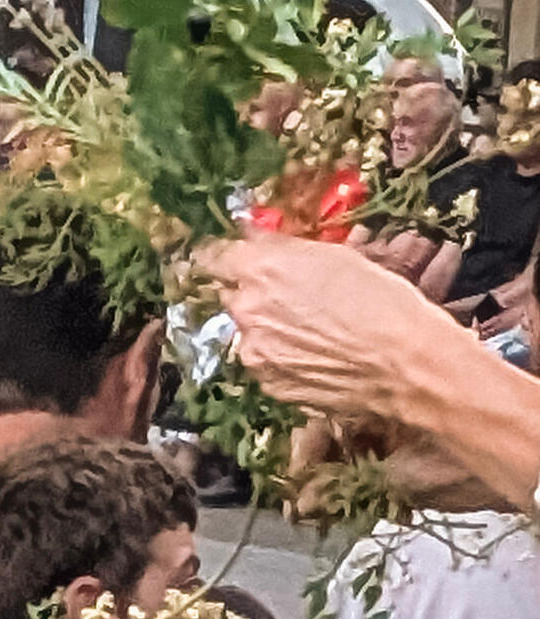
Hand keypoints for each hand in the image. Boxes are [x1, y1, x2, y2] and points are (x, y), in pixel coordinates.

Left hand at [194, 234, 456, 422]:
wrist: (405, 363)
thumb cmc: (382, 300)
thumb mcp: (337, 256)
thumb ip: (285, 248)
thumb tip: (254, 236)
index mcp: (260, 267)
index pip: (214, 255)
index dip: (224, 257)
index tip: (234, 259)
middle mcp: (246, 307)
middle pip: (230, 294)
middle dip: (251, 293)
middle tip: (286, 297)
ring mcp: (253, 348)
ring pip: (247, 330)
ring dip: (266, 327)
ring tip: (310, 331)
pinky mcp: (268, 382)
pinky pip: (264, 362)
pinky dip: (280, 356)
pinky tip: (314, 355)